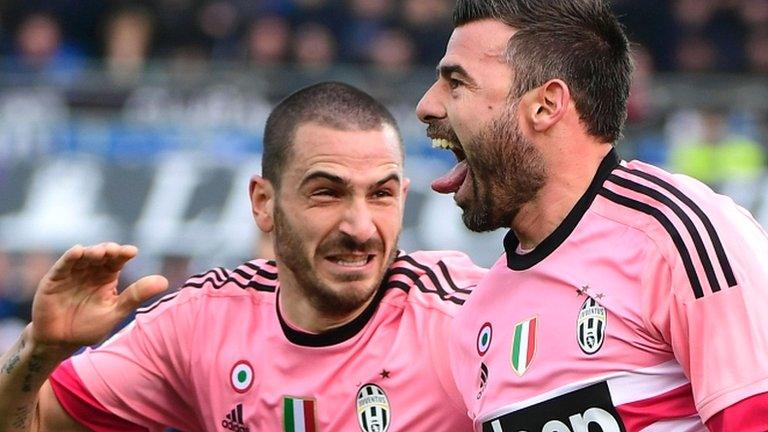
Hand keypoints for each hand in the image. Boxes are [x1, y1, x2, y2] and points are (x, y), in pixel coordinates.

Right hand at [30, 243, 167, 353]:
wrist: (60, 342)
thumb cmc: (89, 326)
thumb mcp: (115, 312)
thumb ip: (135, 296)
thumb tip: (164, 281)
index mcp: (106, 277)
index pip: (117, 261)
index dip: (123, 254)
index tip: (132, 251)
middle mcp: (90, 271)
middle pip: (100, 255)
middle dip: (108, 250)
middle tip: (115, 251)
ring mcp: (71, 274)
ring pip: (83, 257)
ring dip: (91, 252)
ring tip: (100, 252)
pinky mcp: (54, 280)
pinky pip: (62, 265)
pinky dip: (70, 257)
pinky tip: (78, 251)